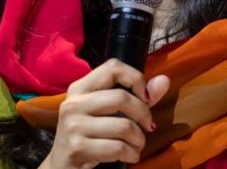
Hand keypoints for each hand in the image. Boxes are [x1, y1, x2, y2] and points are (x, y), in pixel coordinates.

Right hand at [42, 59, 170, 168]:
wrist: (62, 167)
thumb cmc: (91, 136)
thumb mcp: (110, 114)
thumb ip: (137, 97)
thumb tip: (164, 81)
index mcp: (80, 88)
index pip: (112, 67)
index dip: (135, 78)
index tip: (145, 96)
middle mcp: (73, 103)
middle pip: (121, 97)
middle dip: (144, 114)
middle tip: (148, 125)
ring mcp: (73, 125)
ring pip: (124, 126)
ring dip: (139, 139)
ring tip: (137, 144)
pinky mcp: (77, 148)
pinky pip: (118, 148)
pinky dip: (132, 154)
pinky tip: (130, 156)